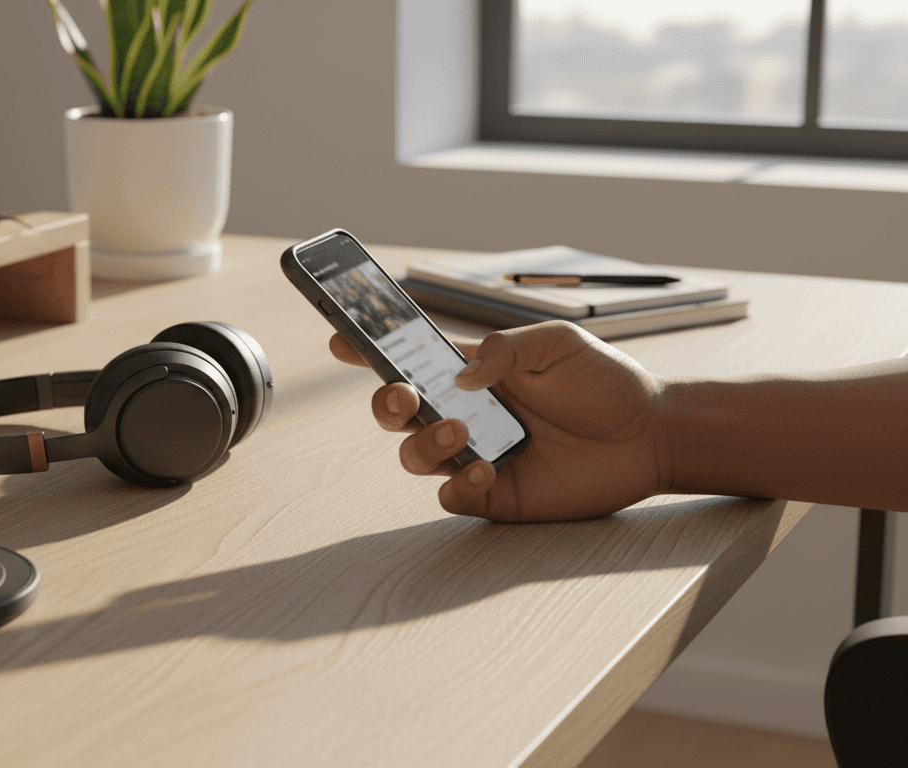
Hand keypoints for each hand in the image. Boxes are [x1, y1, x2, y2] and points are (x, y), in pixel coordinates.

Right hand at [330, 321, 667, 521]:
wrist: (649, 436)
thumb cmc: (605, 383)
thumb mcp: (557, 344)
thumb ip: (506, 350)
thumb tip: (461, 375)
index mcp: (471, 373)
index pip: (409, 360)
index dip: (369, 352)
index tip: (339, 342)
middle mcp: (464, 414)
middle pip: (396, 413)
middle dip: (384, 403)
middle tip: (404, 395)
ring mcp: (475, 456)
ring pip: (415, 456)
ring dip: (424, 443)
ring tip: (461, 432)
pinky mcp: (494, 496)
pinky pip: (451, 498)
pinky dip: (457, 486)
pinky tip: (484, 471)